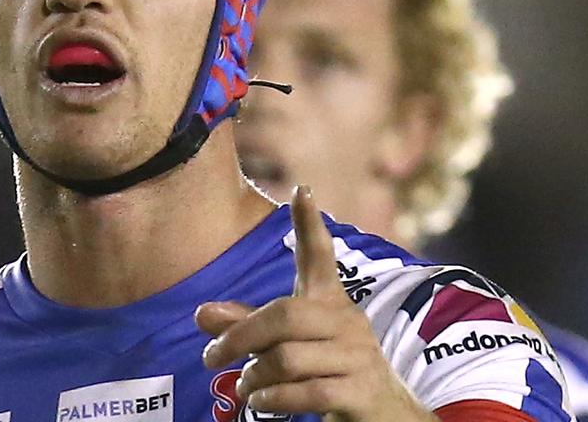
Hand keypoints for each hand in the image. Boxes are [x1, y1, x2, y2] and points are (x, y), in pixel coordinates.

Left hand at [195, 187, 434, 421]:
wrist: (385, 416)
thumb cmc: (328, 373)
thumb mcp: (289, 346)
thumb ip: (249, 329)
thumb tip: (202, 314)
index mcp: (330, 303)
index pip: (320, 257)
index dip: (309, 225)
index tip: (300, 189)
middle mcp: (347, 321)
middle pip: (284, 315)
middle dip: (239, 337)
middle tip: (211, 356)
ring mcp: (358, 355)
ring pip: (288, 357)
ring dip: (254, 377)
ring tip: (245, 388)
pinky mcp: (361, 390)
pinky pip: (307, 390)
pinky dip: (274, 399)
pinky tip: (263, 402)